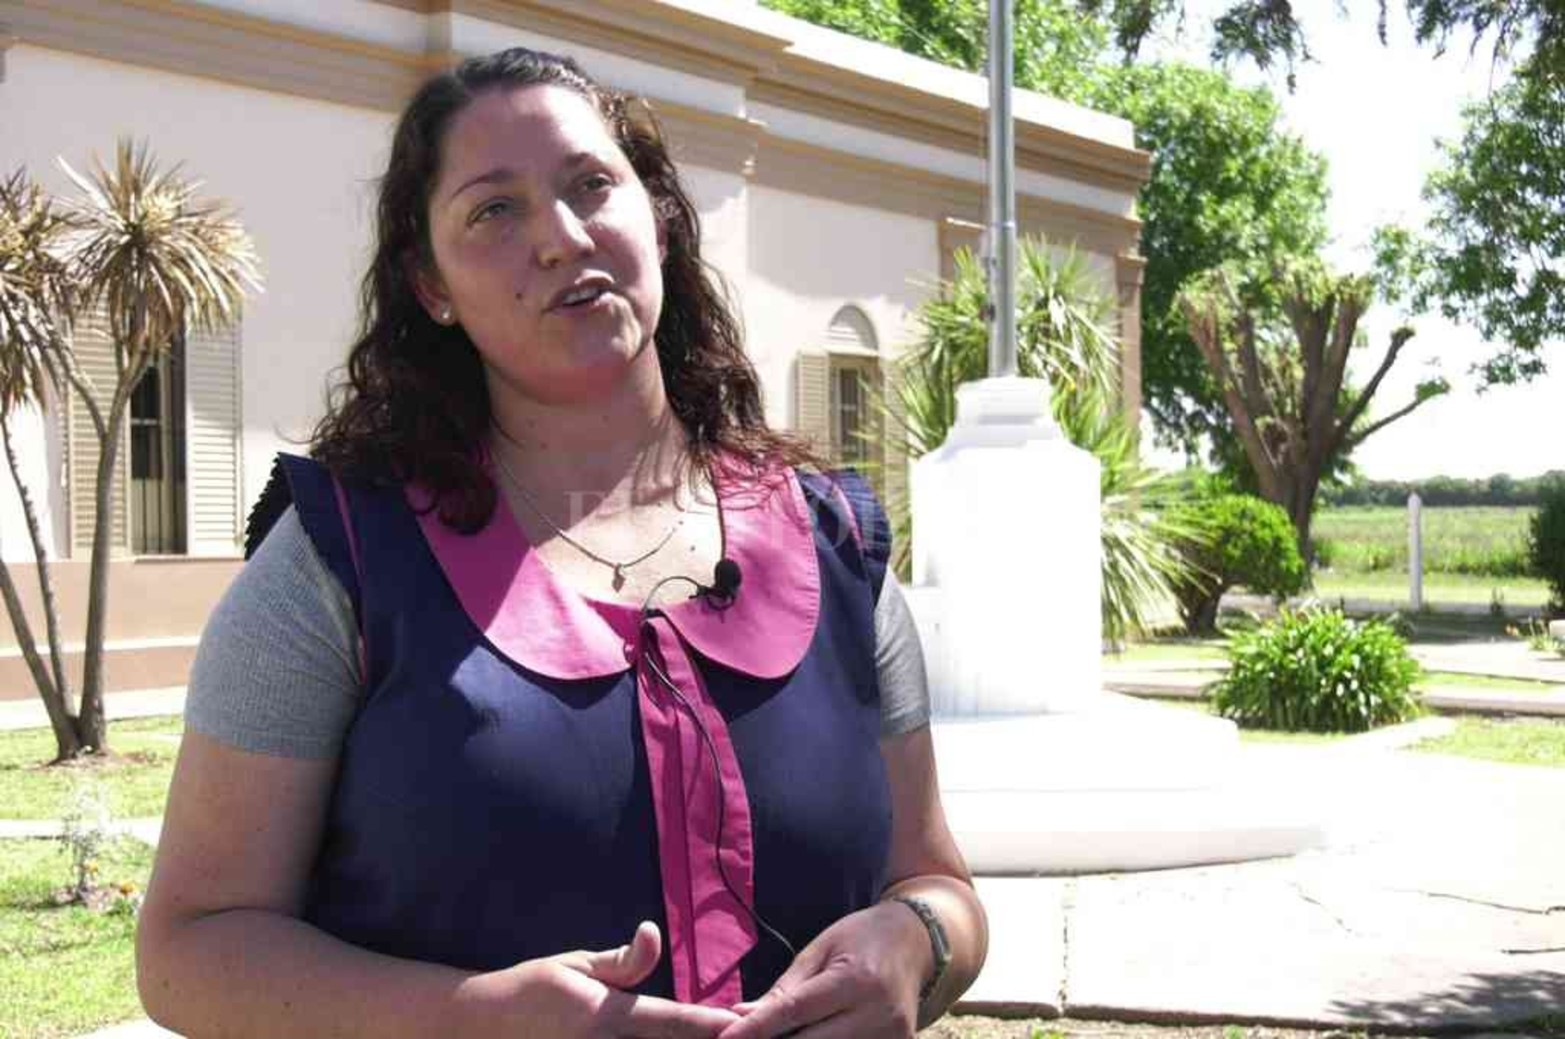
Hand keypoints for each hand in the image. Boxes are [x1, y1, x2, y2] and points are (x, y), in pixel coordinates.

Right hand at [459, 921, 740, 1037]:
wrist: (478, 1025)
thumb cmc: (532, 988)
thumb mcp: (577, 966)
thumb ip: (624, 961)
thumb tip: (654, 932)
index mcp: (608, 1016)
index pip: (674, 1020)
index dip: (714, 1024)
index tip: (747, 1020)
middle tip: (746, 1030)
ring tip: (719, 1036)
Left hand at [717, 902, 930, 1038]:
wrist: (919, 943)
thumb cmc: (862, 937)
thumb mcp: (820, 949)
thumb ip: (784, 988)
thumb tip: (741, 1015)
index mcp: (854, 980)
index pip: (795, 1012)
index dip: (756, 1029)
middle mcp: (877, 1013)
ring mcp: (892, 1037)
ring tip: (774, 1035)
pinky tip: (810, 1035)